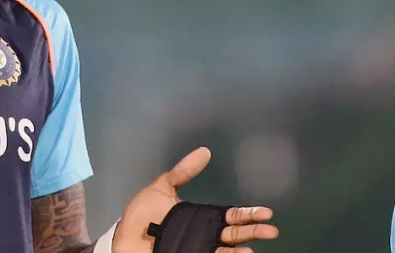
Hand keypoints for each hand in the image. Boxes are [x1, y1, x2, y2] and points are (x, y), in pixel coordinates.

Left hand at [113, 147, 278, 252]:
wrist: (124, 238)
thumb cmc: (142, 215)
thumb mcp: (161, 188)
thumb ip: (183, 172)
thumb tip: (205, 151)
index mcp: (201, 217)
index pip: (231, 216)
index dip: (248, 214)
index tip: (265, 212)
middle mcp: (205, 235)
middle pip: (234, 235)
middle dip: (253, 232)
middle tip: (270, 231)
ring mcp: (199, 248)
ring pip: (226, 251)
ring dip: (241, 250)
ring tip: (251, 249)